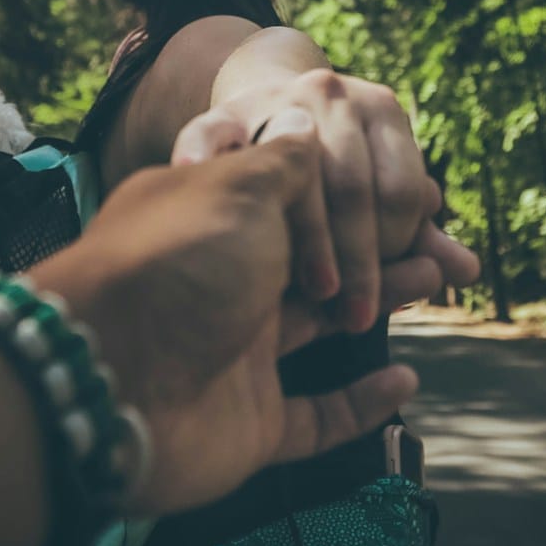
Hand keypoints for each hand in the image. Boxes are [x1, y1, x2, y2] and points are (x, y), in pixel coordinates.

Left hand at [33, 125, 441, 515]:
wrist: (109, 384)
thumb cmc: (171, 266)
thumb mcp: (233, 187)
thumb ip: (280, 162)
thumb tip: (302, 124)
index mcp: (214, 218)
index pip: (292, 196)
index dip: (348, 191)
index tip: (403, 187)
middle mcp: (223, 281)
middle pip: (315, 259)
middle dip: (377, 247)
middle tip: (434, 238)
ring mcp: (235, 353)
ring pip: (325, 325)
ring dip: (383, 300)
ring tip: (436, 281)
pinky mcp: (250, 422)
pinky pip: (318, 414)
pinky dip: (362, 402)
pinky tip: (403, 381)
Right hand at [172, 69, 481, 332]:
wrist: (275, 114)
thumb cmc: (342, 175)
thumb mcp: (381, 198)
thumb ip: (418, 237)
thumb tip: (467, 272)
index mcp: (381, 109)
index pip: (400, 190)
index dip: (396, 251)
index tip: (383, 294)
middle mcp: (332, 94)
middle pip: (351, 187)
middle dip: (358, 261)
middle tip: (356, 317)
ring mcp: (275, 101)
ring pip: (292, 171)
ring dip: (304, 237)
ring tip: (310, 292)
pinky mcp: (224, 114)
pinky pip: (210, 134)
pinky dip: (202, 153)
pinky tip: (197, 180)